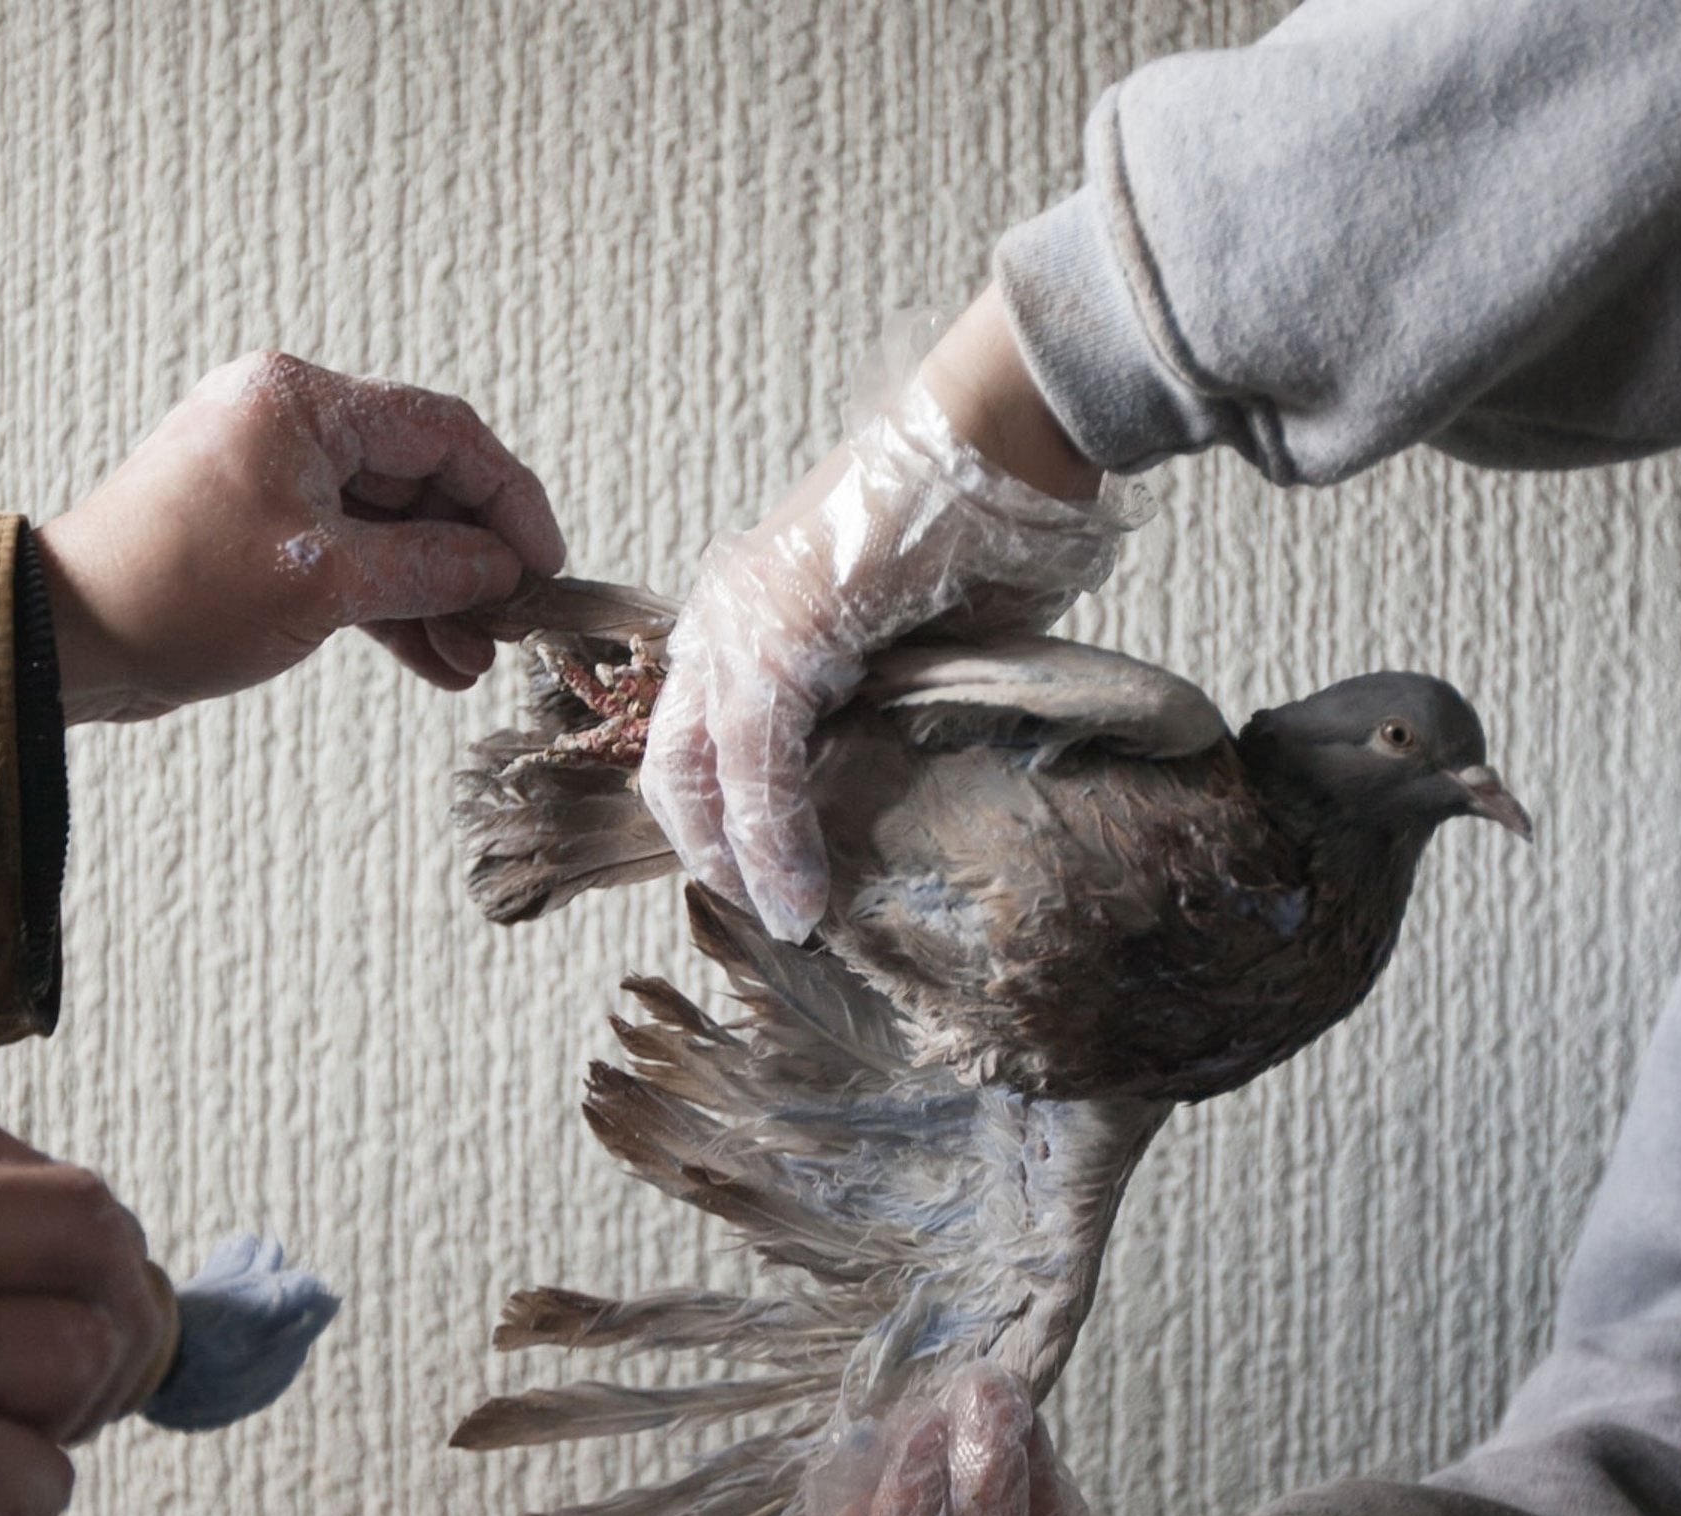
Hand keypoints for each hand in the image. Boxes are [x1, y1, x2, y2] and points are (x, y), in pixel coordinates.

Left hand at [37, 350, 566, 719]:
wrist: (67, 639)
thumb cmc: (174, 591)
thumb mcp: (323, 582)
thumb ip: (428, 569)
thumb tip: (501, 572)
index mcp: (302, 403)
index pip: (444, 432)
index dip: (508, 499)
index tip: (545, 565)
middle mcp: (290, 426)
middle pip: (421, 481)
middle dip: (472, 559)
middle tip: (513, 622)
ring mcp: (274, 481)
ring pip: (389, 529)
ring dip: (437, 594)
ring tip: (475, 658)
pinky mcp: (261, 535)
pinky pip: (350, 559)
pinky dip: (391, 606)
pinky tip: (435, 660)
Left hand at [640, 293, 1137, 941]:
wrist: (1007, 430)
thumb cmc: (984, 520)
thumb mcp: (916, 637)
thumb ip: (882, 699)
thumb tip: (891, 776)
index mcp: (746, 610)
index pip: (696, 739)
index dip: (716, 822)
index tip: (762, 882)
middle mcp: (724, 613)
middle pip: (674, 766)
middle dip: (710, 856)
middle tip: (764, 914)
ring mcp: (741, 619)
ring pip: (699, 774)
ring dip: (740, 864)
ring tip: (786, 919)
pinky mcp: (778, 633)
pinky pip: (756, 763)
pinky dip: (774, 839)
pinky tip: (800, 893)